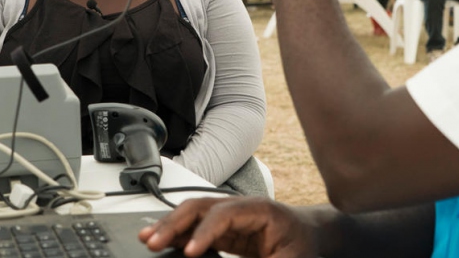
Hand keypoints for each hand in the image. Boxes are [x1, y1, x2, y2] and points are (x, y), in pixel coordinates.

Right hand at [139, 197, 317, 257]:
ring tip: (147, 239)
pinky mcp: (224, 230)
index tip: (188, 251)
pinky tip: (160, 240)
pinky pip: (195, 227)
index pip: (223, 214)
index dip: (203, 232)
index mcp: (259, 210)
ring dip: (169, 225)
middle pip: (200, 206)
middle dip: (174, 223)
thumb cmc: (304, 246)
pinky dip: (176, 233)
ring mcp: (229, 216)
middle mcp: (239, 207)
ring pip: (192, 213)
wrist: (311, 236)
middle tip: (154, 241)